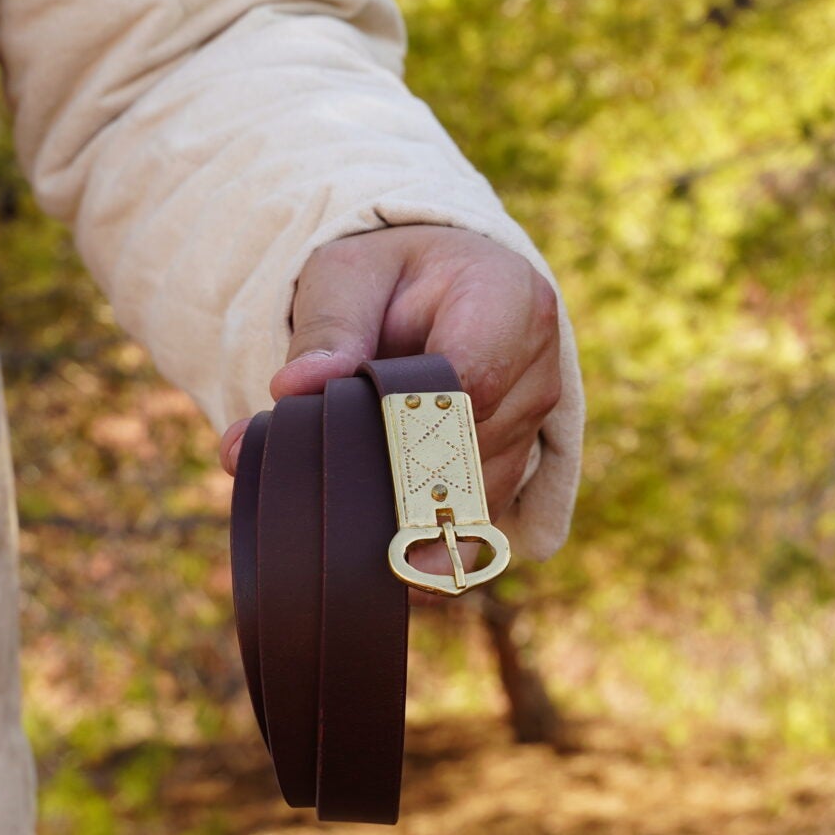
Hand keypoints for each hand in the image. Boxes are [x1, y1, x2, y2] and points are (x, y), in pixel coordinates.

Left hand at [216, 226, 561, 520]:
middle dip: (399, 470)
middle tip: (332, 490)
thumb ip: (326, 328)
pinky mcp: (516, 463)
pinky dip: (427, 534)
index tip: (355, 436)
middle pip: (473, 444)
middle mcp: (537, 364)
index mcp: (510, 296)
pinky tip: (386, 558)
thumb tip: (296, 389)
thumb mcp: (347, 276)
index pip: (473, 378)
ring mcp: (532, 420)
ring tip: (346, 516)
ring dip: (410, 508)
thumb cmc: (392, 276)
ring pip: (476, 492)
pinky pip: (476, 518)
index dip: (412, 417)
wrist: (436, 286)